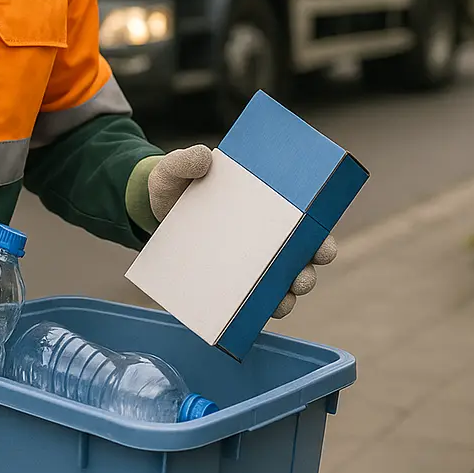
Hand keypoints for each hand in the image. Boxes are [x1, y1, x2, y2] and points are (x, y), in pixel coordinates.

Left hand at [147, 146, 337, 319]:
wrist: (151, 209)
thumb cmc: (174, 185)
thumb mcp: (175, 169)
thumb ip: (185, 160)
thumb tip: (203, 157)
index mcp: (264, 203)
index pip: (303, 221)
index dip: (320, 235)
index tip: (322, 245)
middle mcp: (263, 234)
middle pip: (299, 257)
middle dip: (308, 271)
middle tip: (301, 277)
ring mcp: (246, 259)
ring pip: (279, 283)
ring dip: (287, 295)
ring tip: (282, 300)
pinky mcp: (226, 279)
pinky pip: (248, 300)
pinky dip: (257, 309)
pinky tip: (255, 314)